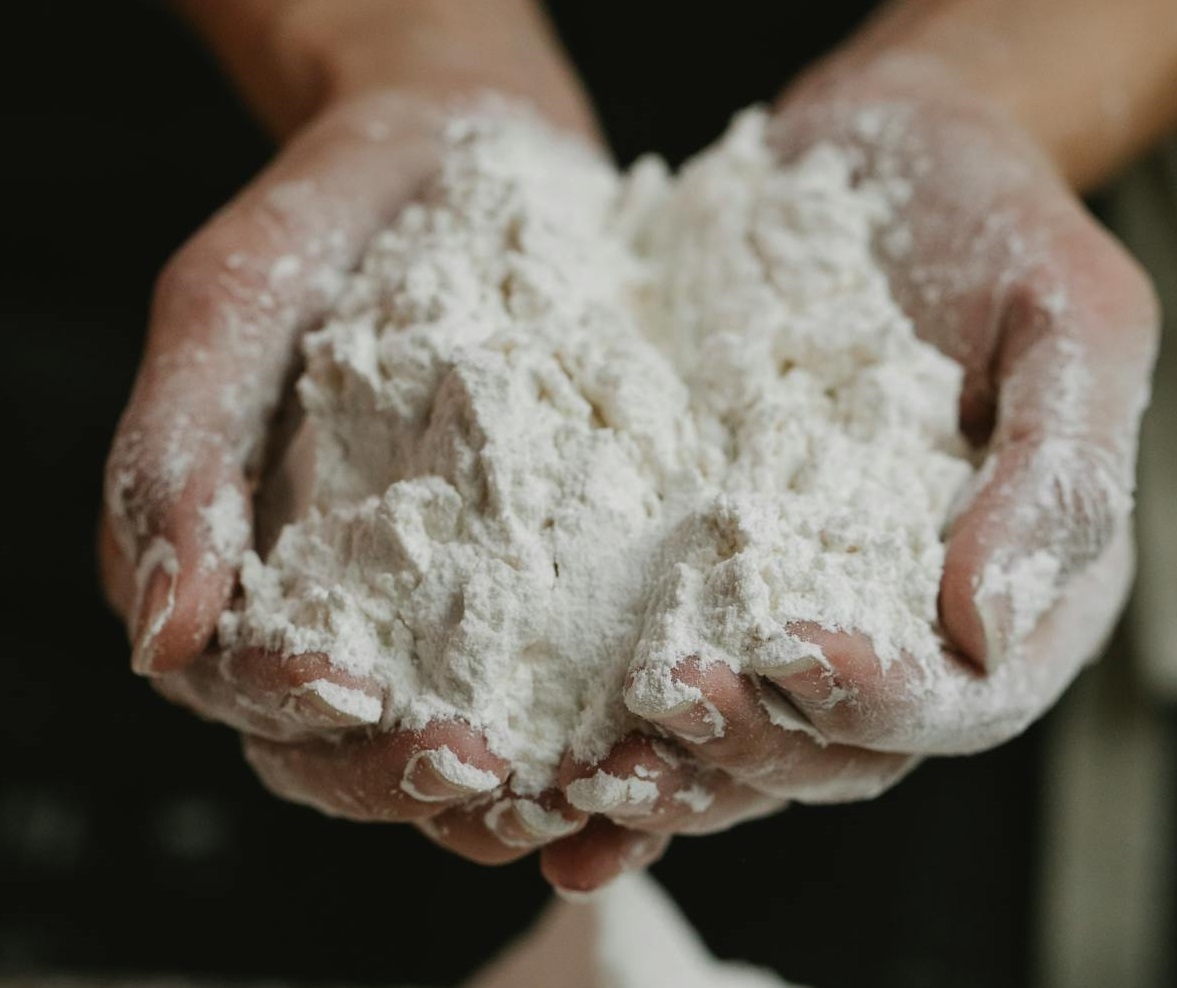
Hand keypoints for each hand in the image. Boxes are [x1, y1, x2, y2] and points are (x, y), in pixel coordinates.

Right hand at [99, 0, 673, 889]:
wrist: (465, 150)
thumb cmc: (331, 220)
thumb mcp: (229, 307)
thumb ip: (176, 457)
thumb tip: (161, 633)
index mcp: (242, 569)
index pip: (241, 684)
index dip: (286, 706)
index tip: (351, 690)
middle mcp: (341, 613)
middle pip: (347, 751)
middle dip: (405, 774)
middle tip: (483, 767)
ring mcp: (447, 611)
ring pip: (457, 749)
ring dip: (508, 788)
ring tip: (577, 782)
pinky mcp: (543, 586)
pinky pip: (561, 686)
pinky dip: (591, 730)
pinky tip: (643, 736)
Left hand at [608, 58, 1156, 803]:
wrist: (873, 153)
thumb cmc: (996, 222)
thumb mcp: (1071, 319)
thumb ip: (1061, 475)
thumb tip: (992, 629)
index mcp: (1022, 590)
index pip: (964, 697)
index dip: (880, 699)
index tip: (794, 651)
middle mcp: (910, 623)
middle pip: (840, 745)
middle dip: (752, 741)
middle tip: (663, 701)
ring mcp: (805, 600)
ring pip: (747, 732)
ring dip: (670, 767)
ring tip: (586, 770)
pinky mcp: (713, 568)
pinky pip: (668, 658)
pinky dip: (612, 717)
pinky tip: (547, 750)